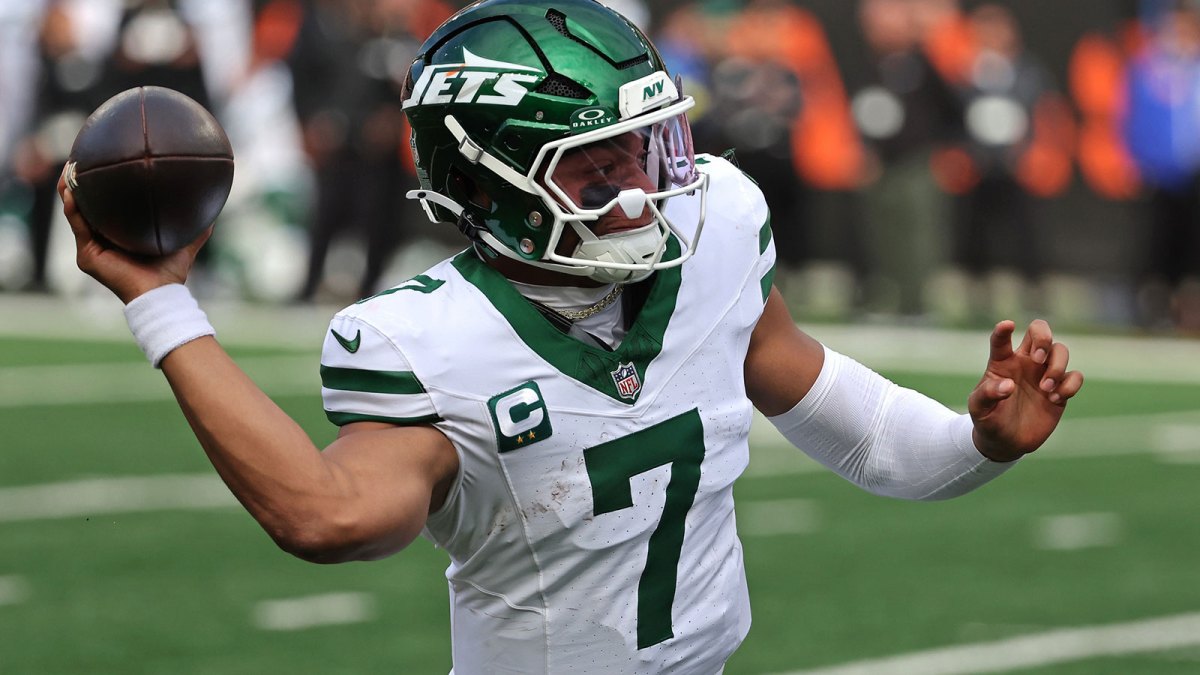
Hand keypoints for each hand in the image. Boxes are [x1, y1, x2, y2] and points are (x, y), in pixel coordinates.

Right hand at [58, 165, 211, 303]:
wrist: (161, 292)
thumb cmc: (171, 269)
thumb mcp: (184, 237)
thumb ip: (195, 220)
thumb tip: (211, 199)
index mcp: (120, 231)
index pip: (105, 202)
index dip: (100, 183)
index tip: (100, 160)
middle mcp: (103, 237)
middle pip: (85, 203)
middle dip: (79, 180)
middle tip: (79, 158)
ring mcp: (93, 247)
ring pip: (75, 212)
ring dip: (69, 190)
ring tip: (69, 170)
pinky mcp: (88, 256)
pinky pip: (78, 226)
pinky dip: (73, 208)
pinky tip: (71, 192)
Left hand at [968, 319, 1083, 461]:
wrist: (1006, 442)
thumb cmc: (988, 420)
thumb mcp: (979, 409)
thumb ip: (988, 394)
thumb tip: (1007, 385)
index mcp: (1002, 362)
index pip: (1001, 340)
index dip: (1003, 330)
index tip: (1007, 325)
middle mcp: (1025, 362)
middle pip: (1040, 330)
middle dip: (1043, 337)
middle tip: (1037, 358)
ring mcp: (1044, 374)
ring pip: (1061, 350)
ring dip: (1057, 366)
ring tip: (1045, 388)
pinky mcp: (1060, 389)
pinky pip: (1075, 376)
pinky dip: (1070, 384)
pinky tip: (1054, 398)